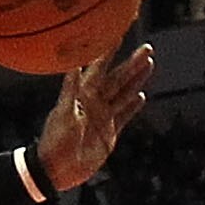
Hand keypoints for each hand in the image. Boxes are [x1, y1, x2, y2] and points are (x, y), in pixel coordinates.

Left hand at [34, 44, 152, 191]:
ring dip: (136, 80)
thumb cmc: (55, 140)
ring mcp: (102, 116)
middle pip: (118, 79)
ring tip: (149, 64)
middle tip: (147, 48)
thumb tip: (73, 67)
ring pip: (124, 93)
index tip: (118, 34)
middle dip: (132, 63)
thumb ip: (70, 90)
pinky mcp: (109, 133)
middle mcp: (94, 102)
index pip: (98, 68)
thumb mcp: (63, 114)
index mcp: (82, 94)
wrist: (56, 170)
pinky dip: (132, 106)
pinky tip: (141, 96)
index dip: (108, 51)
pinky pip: (124, 115)